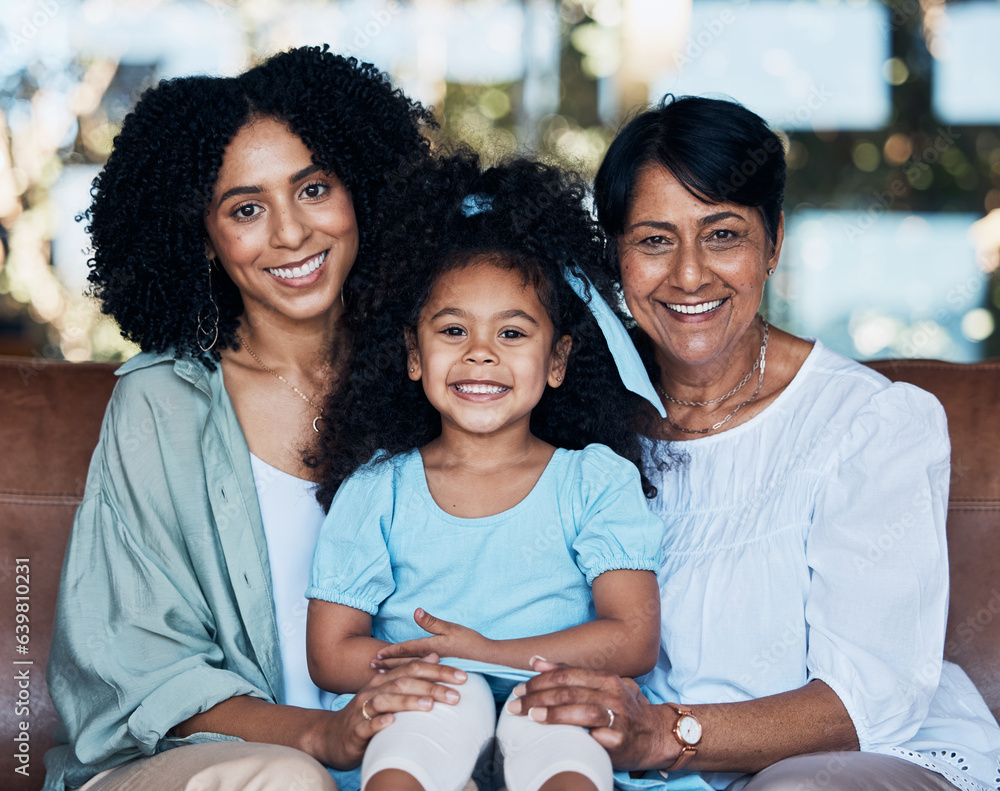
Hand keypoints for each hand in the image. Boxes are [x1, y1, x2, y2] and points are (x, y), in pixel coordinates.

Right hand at [325, 656, 466, 768]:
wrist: (332, 737)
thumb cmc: (366, 715)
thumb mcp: (388, 691)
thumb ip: (410, 673)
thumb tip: (434, 656)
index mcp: (384, 680)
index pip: (414, 669)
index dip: (439, 671)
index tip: (463, 676)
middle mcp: (374, 691)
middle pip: (404, 682)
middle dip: (431, 686)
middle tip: (456, 694)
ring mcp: (363, 709)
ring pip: (387, 700)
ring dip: (408, 701)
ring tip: (430, 705)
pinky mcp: (355, 730)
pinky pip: (367, 724)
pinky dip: (379, 722)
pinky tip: (392, 722)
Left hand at [372, 608, 489, 669]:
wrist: (488, 658)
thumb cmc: (470, 642)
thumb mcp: (451, 628)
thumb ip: (432, 622)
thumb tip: (415, 611)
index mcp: (430, 647)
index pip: (405, 650)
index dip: (390, 652)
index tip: (375, 655)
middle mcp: (429, 659)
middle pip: (403, 662)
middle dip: (387, 664)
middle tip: (371, 667)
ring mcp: (434, 668)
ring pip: (410, 670)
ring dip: (395, 672)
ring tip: (381, 675)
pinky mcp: (440, 673)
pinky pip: (420, 675)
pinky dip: (409, 677)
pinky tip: (405, 680)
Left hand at [505, 657, 671, 770]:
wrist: (656, 733)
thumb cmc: (621, 707)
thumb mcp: (599, 684)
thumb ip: (568, 673)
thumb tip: (535, 660)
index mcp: (605, 678)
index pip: (566, 675)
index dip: (539, 681)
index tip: (519, 690)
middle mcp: (612, 694)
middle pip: (569, 692)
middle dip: (538, 698)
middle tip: (515, 705)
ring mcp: (619, 717)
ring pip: (583, 711)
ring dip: (555, 714)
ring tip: (532, 717)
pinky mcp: (622, 741)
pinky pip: (602, 738)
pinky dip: (584, 736)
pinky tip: (565, 739)